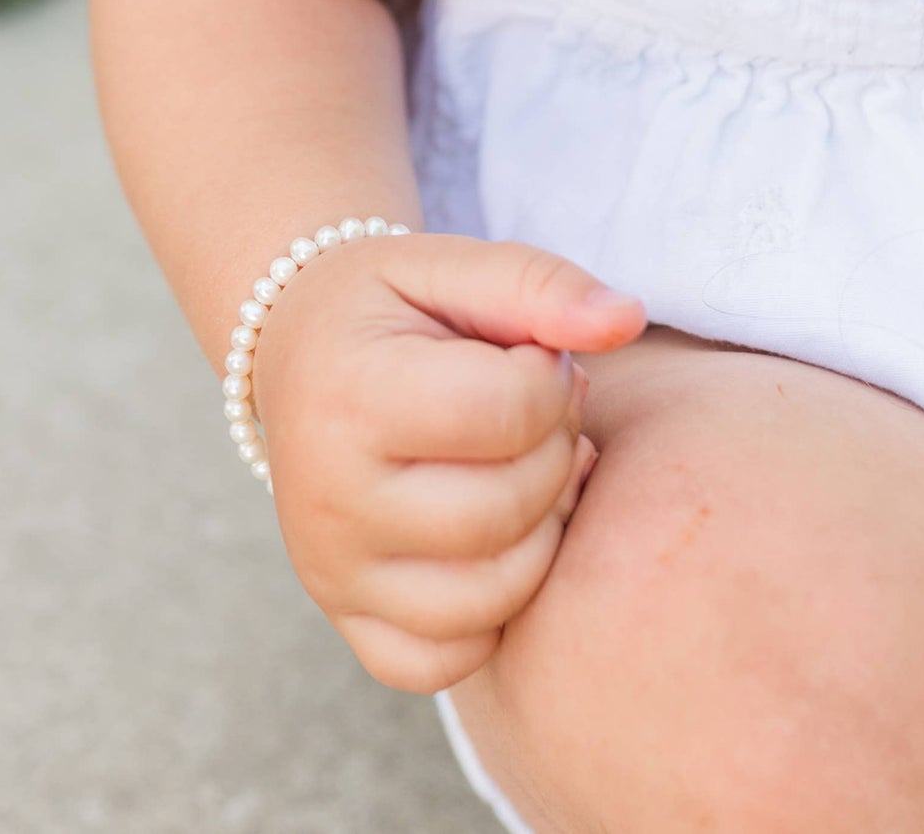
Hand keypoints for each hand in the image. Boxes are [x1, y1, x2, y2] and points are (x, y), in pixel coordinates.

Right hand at [248, 232, 646, 693]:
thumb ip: (540, 284)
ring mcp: (332, 570)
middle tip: (536, 411)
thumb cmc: (384, 308)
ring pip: (494, 594)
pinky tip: (495, 537)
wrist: (296, 353)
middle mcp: (328, 499)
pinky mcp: (346, 616)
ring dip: (542, 527)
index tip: (530, 357)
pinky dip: (494, 609)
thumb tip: (627, 318)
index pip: (509, 412)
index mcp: (349, 397)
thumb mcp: (449, 264)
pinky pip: (448, 658)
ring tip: (524, 467)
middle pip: (509, 508)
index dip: (551, 378)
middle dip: (555, 450)